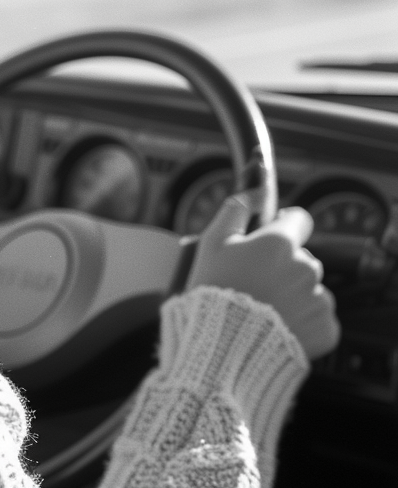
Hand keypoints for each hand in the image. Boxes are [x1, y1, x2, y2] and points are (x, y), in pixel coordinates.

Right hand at [186, 191, 340, 359]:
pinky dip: (302, 319)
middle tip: (253, 281)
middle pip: (301, 256)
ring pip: (309, 286)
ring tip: (263, 307)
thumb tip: (253, 190)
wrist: (225, 348)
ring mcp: (319, 299)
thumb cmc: (214, 292)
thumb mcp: (211, 243)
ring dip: (292, 292)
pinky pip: (318, 315)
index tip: (267, 238)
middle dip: (282, 264)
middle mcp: (306, 267)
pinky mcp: (326, 328)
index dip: (282, 225)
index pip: (298, 219)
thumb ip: (236, 210)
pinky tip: (278, 325)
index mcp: (280, 243)